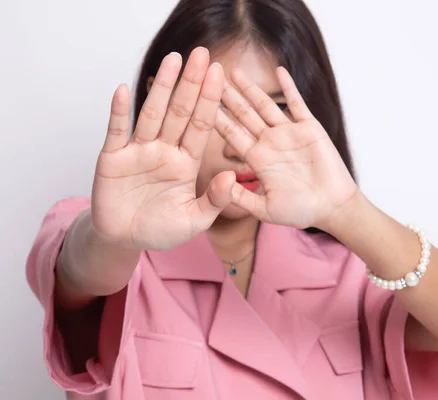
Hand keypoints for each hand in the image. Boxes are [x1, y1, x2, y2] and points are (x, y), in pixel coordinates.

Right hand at [91, 48, 233, 250]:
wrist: (125, 240)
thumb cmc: (162, 229)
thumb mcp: (194, 220)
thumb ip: (214, 201)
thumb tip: (232, 176)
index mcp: (186, 163)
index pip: (201, 126)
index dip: (210, 100)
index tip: (220, 75)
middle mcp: (165, 151)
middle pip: (180, 112)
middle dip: (191, 84)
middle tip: (202, 54)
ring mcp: (139, 151)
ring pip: (152, 114)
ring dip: (162, 87)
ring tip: (173, 59)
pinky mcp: (113, 158)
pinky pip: (117, 131)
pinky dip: (119, 112)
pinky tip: (125, 90)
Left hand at [215, 67, 357, 229]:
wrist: (332, 208)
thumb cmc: (300, 212)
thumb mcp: (264, 209)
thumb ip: (240, 198)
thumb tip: (216, 187)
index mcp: (257, 159)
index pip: (231, 134)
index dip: (216, 118)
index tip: (198, 102)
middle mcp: (270, 143)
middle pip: (243, 115)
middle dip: (227, 97)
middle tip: (208, 77)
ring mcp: (289, 133)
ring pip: (265, 105)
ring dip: (251, 88)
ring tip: (234, 71)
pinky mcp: (310, 128)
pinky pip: (297, 104)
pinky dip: (288, 87)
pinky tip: (279, 70)